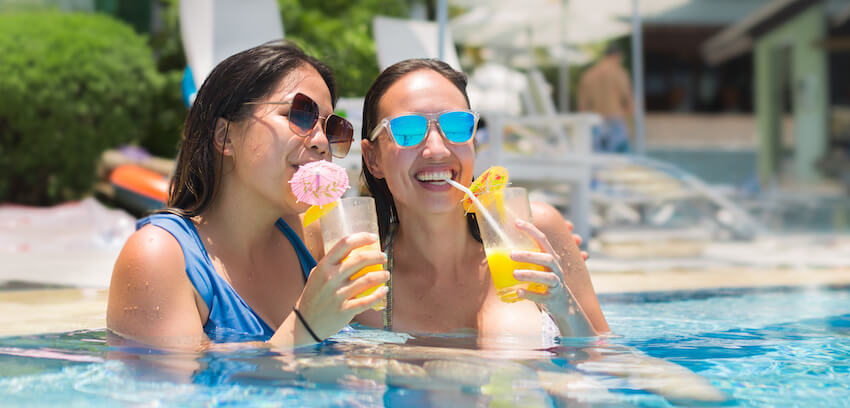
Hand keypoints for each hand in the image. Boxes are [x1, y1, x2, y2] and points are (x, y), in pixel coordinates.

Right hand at [293, 232, 388, 340]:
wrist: (305, 323)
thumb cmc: (314, 296)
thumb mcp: (316, 275)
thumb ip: (332, 264)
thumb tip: (353, 251)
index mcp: (324, 266)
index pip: (345, 244)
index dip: (362, 238)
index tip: (373, 238)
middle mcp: (330, 278)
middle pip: (360, 259)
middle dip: (377, 256)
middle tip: (383, 257)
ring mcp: (338, 295)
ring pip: (367, 280)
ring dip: (381, 275)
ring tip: (386, 274)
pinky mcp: (345, 310)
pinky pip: (367, 300)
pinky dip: (379, 294)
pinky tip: (384, 290)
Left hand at [511, 219, 594, 336]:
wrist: (564, 306)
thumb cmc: (546, 283)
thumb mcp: (540, 268)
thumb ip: (527, 259)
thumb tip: (501, 250)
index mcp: (552, 258)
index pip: (543, 240)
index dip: (531, 230)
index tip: (516, 223)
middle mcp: (556, 269)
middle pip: (547, 258)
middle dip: (530, 255)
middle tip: (511, 254)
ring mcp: (557, 285)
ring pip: (547, 277)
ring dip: (530, 274)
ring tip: (514, 274)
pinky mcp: (553, 299)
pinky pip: (542, 297)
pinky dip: (530, 294)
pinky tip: (518, 292)